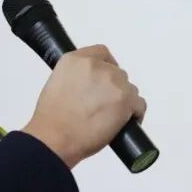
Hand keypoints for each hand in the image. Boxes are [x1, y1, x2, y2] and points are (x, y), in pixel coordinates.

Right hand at [21, 45, 146, 168]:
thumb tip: (91, 86)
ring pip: (129, 89)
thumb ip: (76, 77)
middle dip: (114, 89)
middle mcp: (96, 66)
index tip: (106, 80)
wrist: (55, 139)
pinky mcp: (126, 99)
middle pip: (117, 73)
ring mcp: (113, 82)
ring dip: (124, 101)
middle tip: (104, 106)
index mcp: (75, 60)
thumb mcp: (57, 84)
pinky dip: (135, 114)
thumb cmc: (51, 120)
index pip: (102, 53)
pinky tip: (126, 123)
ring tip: (111, 118)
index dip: (107, 66)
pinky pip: (139, 104)